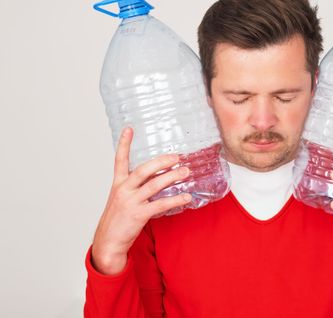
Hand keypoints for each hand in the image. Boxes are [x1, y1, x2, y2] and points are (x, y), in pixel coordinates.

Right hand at [91, 127, 191, 274]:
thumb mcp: (123, 197)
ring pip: (154, 185)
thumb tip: (160, 175)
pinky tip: (186, 197)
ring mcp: (130, 202)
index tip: (129, 129)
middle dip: (161, 162)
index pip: (119, 159)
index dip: (124, 143)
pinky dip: (175, 199)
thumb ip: (138, 185)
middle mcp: (123, 190)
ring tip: (186, 172)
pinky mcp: (138, 215)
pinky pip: (160, 204)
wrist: (108, 241)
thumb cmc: (119, 218)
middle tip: (177, 157)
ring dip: (172, 177)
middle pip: (143, 170)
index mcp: (118, 183)